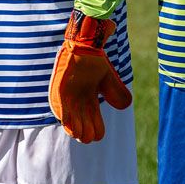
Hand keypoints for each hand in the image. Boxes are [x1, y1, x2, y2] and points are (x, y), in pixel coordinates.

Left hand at [48, 9, 132, 143]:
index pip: (93, 120)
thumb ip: (115, 91)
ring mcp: (68, 96)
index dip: (96, 129)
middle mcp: (78, 100)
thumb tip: (126, 107)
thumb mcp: (107, 78)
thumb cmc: (94, 60)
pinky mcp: (59, 90)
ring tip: (79, 136)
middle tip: (88, 138)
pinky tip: (68, 126)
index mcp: (89, 99)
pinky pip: (59, 107)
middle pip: (81, 123)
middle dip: (85, 133)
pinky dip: (64, 117)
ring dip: (74, 129)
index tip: (98, 135)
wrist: (85, 45)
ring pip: (70, 118)